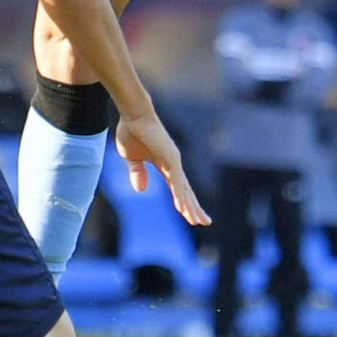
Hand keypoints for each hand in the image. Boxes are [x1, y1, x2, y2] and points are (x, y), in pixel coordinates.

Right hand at [114, 110, 209, 226]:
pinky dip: (180, 196)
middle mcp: (173, 165)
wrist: (133, 114)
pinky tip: (183, 208)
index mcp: (165, 165)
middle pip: (186, 191)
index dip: (184, 202)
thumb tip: (141, 190)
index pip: (178, 188)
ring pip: (183, 190)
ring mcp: (173, 161)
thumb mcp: (131, 158)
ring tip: (197, 220)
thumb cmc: (132, 131)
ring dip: (189, 206)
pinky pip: (176, 182)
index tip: (190, 215)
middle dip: (194, 207)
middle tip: (205, 222)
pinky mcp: (170, 158)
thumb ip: (137, 173)